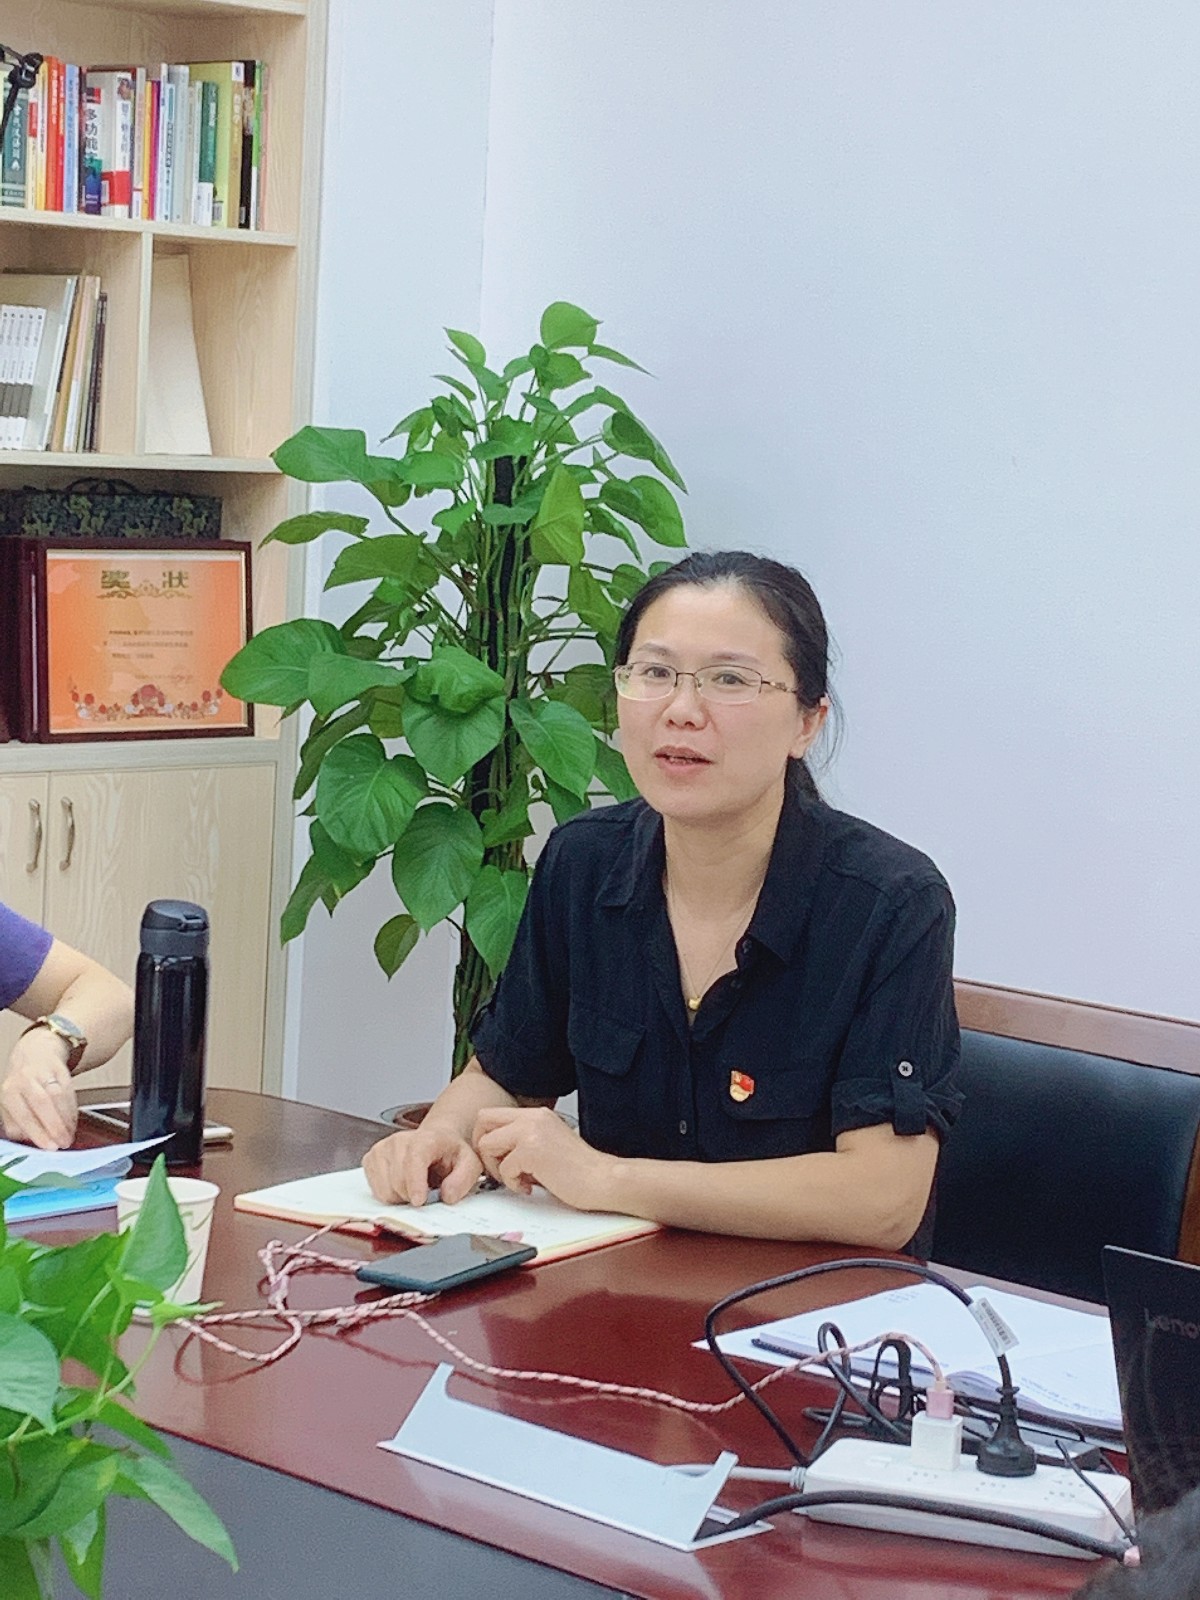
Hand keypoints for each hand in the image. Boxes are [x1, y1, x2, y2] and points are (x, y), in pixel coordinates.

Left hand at [0, 1030, 77, 1149]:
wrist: (36, 1051)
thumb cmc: (22, 1084)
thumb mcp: (12, 1104)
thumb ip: (19, 1124)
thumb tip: (33, 1143)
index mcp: (8, 1093)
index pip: (23, 1116)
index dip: (38, 1133)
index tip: (49, 1147)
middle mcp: (23, 1080)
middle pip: (42, 1104)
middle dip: (55, 1126)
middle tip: (63, 1142)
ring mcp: (42, 1073)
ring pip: (58, 1097)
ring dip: (66, 1119)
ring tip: (69, 1134)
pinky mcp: (60, 1069)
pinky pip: (69, 1091)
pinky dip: (72, 1109)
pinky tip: (72, 1120)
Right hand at [362, 1122, 483, 1207]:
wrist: (436, 1142)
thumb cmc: (451, 1154)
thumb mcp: (470, 1164)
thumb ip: (463, 1179)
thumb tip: (447, 1196)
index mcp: (426, 1139)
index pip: (414, 1160)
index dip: (415, 1183)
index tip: (420, 1201)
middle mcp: (399, 1141)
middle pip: (398, 1182)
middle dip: (413, 1196)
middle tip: (427, 1193)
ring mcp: (381, 1149)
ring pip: (385, 1190)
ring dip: (401, 1198)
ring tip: (415, 1187)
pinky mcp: (370, 1159)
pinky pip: (375, 1191)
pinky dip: (389, 1195)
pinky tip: (402, 1185)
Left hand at [472, 1106, 613, 1211]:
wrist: (604, 1180)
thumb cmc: (580, 1171)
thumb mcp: (548, 1145)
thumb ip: (523, 1142)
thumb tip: (497, 1154)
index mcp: (538, 1115)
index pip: (493, 1115)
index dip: (488, 1138)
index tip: (498, 1159)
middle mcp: (533, 1117)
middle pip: (483, 1121)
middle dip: (485, 1149)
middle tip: (500, 1169)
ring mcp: (531, 1132)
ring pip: (487, 1144)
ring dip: (497, 1168)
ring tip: (519, 1179)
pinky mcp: (532, 1151)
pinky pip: (503, 1168)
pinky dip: (513, 1183)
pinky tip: (532, 1186)